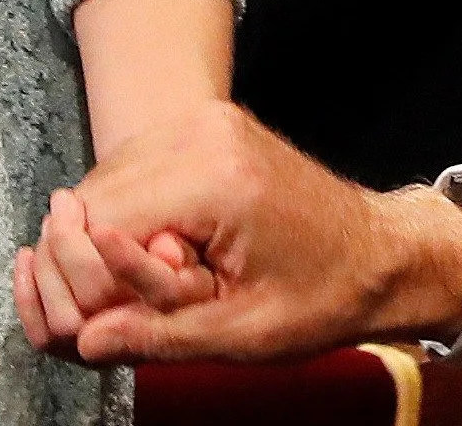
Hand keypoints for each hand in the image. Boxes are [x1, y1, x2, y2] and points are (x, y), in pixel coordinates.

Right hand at [16, 100, 461, 365]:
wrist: (378, 255)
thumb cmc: (323, 297)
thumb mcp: (240, 334)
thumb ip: (154, 333)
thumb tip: (82, 339)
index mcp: (215, 179)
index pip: (96, 229)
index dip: (95, 287)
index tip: (128, 320)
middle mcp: (201, 132)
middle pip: (88, 204)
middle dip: (99, 266)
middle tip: (151, 304)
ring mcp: (201, 121)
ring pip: (100, 187)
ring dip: (111, 243)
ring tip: (175, 276)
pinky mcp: (201, 127)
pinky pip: (128, 174)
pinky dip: (131, 218)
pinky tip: (173, 250)